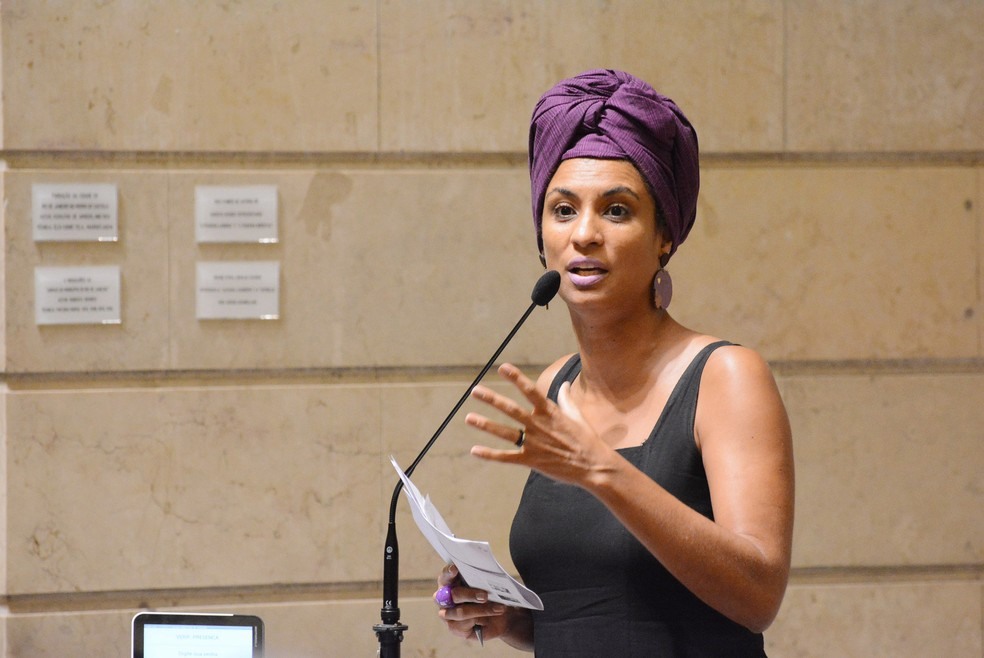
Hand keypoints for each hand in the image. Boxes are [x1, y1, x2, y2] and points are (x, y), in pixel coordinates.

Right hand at [435, 564, 509, 642]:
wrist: (500, 617)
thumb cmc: (490, 595)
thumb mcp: (488, 585)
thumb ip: (482, 580)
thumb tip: (485, 578)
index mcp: (450, 581)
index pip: (446, 575)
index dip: (449, 572)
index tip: (455, 569)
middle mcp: (444, 596)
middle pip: (454, 594)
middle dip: (471, 595)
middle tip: (485, 596)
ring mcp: (446, 612)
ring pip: (461, 612)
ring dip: (481, 610)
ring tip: (498, 608)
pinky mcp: (452, 626)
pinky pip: (462, 626)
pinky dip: (478, 622)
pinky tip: (487, 621)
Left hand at [465, 363, 611, 486]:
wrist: (594, 466)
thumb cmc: (587, 440)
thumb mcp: (577, 416)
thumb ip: (566, 399)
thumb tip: (564, 384)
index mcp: (549, 412)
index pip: (530, 390)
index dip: (516, 378)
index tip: (503, 367)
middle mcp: (539, 425)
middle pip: (511, 409)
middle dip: (492, 399)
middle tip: (475, 390)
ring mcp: (534, 444)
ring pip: (505, 432)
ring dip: (485, 424)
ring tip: (468, 418)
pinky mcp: (531, 461)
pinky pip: (506, 457)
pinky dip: (490, 454)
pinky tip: (475, 450)